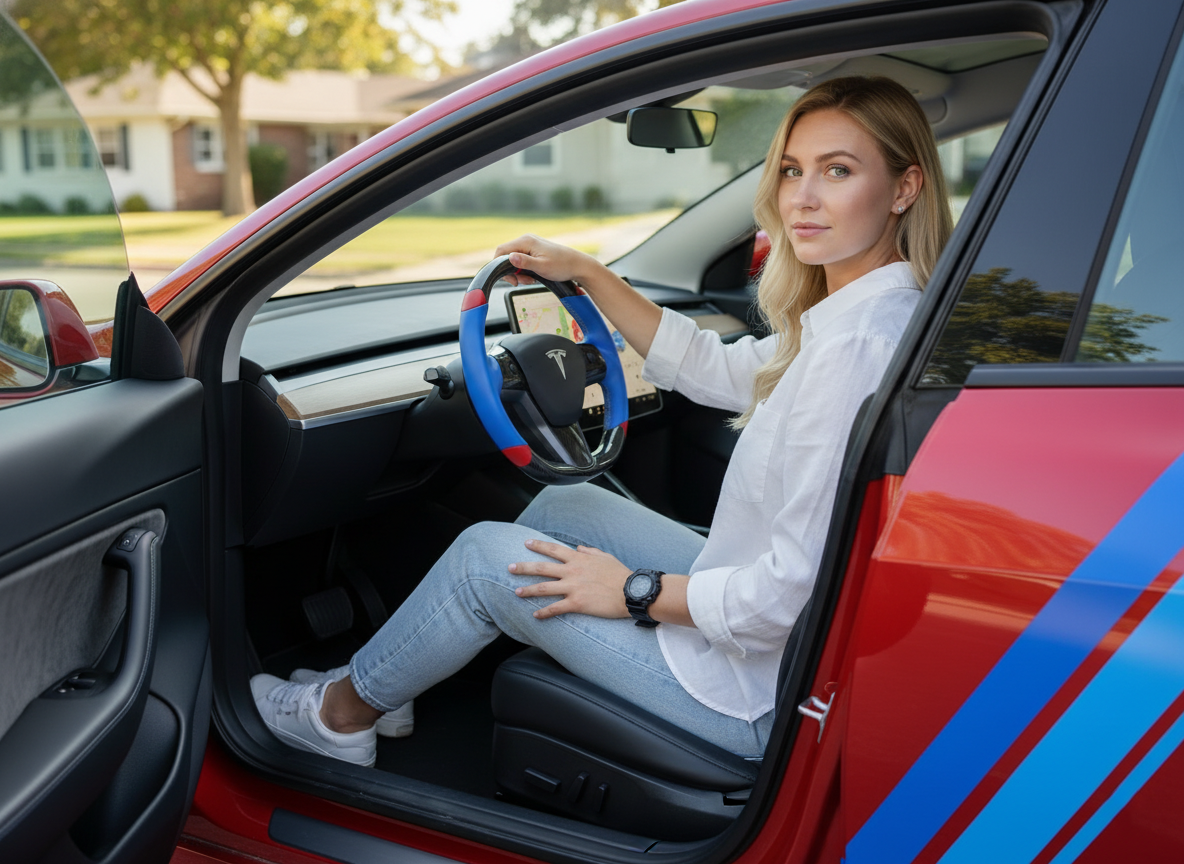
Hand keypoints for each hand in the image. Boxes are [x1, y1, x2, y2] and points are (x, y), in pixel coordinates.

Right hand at [495, 234, 602, 287]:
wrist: (578, 265)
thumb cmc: (562, 266)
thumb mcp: (542, 267)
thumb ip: (524, 262)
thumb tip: (509, 257)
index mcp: (525, 241)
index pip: (501, 251)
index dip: (499, 266)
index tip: (511, 279)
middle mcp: (526, 240)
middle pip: (506, 256)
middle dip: (511, 272)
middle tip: (521, 282)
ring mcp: (530, 245)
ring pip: (514, 260)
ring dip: (519, 273)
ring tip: (531, 280)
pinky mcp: (534, 250)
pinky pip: (522, 260)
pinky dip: (524, 270)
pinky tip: (533, 276)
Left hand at [509, 537, 631, 619]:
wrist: (630, 591)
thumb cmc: (620, 574)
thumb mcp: (605, 557)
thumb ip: (590, 551)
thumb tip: (578, 547)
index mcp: (578, 559)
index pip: (553, 550)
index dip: (538, 546)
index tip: (526, 543)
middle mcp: (572, 571)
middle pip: (542, 568)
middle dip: (523, 567)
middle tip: (509, 567)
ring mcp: (573, 588)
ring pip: (544, 588)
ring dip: (528, 590)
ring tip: (516, 592)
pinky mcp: (576, 603)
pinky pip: (555, 608)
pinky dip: (543, 612)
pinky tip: (535, 615)